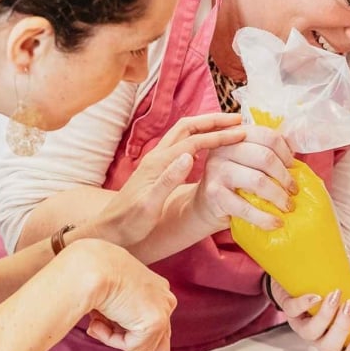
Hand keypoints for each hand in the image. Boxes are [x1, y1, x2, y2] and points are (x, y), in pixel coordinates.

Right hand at [60, 239, 177, 350]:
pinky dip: (113, 340)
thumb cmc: (93, 274)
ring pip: (139, 344)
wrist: (91, 268)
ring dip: (114, 337)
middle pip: (157, 337)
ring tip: (98, 319)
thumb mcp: (108, 293)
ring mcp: (162, 310)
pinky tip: (102, 321)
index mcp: (154, 287)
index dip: (159, 346)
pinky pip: (132, 347)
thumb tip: (102, 327)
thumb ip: (116, 313)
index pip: (160, 317)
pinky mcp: (155, 322)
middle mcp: (163, 297)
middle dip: (137, 348)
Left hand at [95, 113, 248, 245]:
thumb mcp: (150, 206)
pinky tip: (208, 146)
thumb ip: (169, 180)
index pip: (193, 141)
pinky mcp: (157, 168)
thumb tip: (189, 156)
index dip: (218, 136)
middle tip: (237, 120)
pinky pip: (181, 144)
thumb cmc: (129, 223)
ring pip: (183, 133)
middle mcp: (156, 157)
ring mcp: (156, 161)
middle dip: (213, 121)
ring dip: (205, 126)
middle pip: (187, 127)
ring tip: (227, 126)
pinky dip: (198, 137)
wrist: (109, 230)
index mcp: (158, 164)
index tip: (240, 133)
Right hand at [190, 125, 297, 232]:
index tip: (293, 167)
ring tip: (288, 206)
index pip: (267, 136)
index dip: (286, 153)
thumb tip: (297, 156)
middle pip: (265, 157)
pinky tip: (276, 223)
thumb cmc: (234, 182)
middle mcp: (223, 148)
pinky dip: (265, 218)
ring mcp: (217, 170)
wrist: (205, 204)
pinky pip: (246, 207)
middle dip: (285, 176)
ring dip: (279, 196)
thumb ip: (268, 152)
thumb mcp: (248, 161)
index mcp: (235, 135)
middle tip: (294, 190)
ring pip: (258, 180)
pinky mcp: (214, 193)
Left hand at [272, 280, 349, 350]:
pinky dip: (304, 304)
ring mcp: (302, 324)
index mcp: (338, 340)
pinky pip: (292, 311)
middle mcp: (319, 336)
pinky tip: (315, 296)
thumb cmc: (337, 289)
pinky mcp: (289, 308)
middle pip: (328, 348)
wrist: (317, 268)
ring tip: (336, 296)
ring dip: (325, 315)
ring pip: (309, 333)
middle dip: (341, 330)